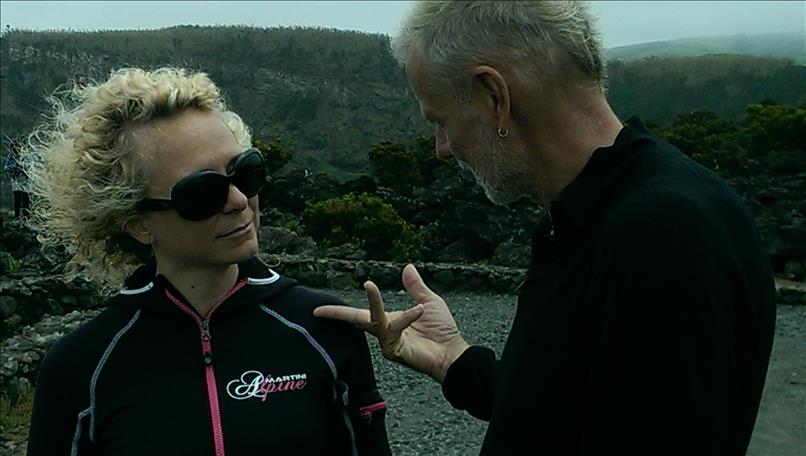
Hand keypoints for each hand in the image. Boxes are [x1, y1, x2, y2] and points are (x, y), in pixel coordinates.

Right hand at [313, 264, 469, 381]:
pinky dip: (407, 317)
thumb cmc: (442, 331)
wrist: (453, 353)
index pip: (362, 313)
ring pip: (373, 320)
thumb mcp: (429, 301)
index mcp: (389, 320)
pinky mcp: (394, 350)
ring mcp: (387, 342)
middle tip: (318, 310)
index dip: (343, 309)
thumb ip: (416, 287)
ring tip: (369, 285)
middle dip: (337, 314)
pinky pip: (394, 328)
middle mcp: (384, 331)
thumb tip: (407, 267)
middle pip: (356, 320)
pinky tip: (420, 311)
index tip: (322, 307)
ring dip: (372, 302)